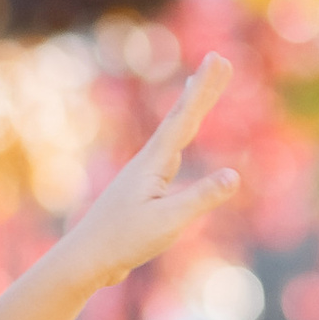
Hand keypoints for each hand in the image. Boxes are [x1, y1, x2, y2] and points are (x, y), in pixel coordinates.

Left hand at [62, 54, 239, 290]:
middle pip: (180, 120)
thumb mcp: (168, 222)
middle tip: (218, 60)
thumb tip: (234, 175)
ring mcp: (142, 178)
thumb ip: (201, 197)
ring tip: (197, 90)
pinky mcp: (139, 194)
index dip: (203, 90)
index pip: (185, 119)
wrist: (84, 261)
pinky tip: (177, 150)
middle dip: (202, 90)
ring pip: (172, 137)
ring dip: (189, 112)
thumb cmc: (123, 241)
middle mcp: (147, 164)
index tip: (216, 58)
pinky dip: (178, 143)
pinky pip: (167, 159)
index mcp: (153, 164)